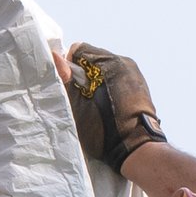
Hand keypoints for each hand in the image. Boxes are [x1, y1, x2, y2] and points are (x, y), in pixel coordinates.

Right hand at [59, 41, 165, 173]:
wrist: (136, 147)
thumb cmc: (104, 129)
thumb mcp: (77, 106)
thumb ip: (66, 79)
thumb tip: (55, 56)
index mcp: (106, 63)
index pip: (79, 49)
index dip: (70, 66)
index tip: (71, 85)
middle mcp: (122, 61)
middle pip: (94, 57)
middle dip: (84, 73)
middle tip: (82, 96)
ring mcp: (134, 71)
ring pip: (106, 66)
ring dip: (97, 79)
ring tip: (97, 101)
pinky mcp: (140, 82)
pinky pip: (118, 75)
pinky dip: (110, 84)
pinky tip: (109, 103)